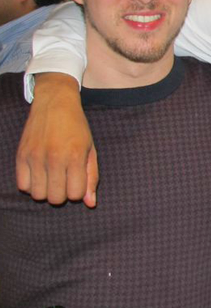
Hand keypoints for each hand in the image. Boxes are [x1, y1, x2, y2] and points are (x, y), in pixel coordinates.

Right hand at [16, 73, 97, 207]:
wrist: (55, 103)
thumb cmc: (77, 127)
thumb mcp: (90, 149)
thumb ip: (91, 177)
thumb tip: (90, 204)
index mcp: (75, 156)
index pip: (74, 195)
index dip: (77, 191)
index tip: (77, 180)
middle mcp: (54, 158)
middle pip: (55, 198)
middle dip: (62, 193)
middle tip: (64, 179)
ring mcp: (35, 157)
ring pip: (38, 195)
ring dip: (46, 190)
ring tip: (52, 177)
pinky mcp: (21, 156)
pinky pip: (22, 186)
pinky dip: (32, 185)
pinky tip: (39, 173)